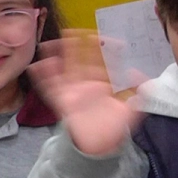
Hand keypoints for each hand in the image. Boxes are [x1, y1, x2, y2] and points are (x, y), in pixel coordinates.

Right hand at [29, 30, 144, 155]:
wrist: (101, 146)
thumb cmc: (115, 127)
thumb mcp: (132, 109)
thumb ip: (140, 93)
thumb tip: (139, 75)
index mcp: (103, 82)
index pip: (103, 61)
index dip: (105, 49)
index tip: (106, 39)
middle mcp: (87, 83)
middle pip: (80, 59)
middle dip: (76, 45)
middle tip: (72, 31)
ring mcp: (73, 91)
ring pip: (63, 69)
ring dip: (56, 56)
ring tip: (50, 44)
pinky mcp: (63, 102)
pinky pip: (50, 88)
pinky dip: (43, 78)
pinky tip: (37, 67)